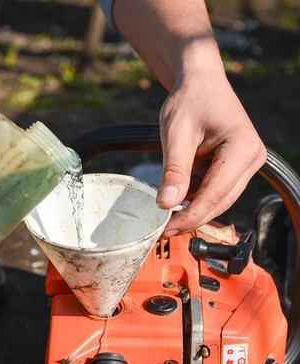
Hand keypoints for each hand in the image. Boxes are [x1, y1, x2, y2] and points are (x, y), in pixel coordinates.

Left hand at [157, 75, 266, 236]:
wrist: (199, 80)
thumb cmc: (190, 99)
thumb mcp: (176, 133)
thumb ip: (173, 170)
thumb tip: (166, 204)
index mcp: (243, 147)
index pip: (216, 194)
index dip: (191, 215)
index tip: (167, 228)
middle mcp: (252, 158)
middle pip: (220, 202)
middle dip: (192, 217)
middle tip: (164, 229)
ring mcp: (247, 163)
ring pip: (219, 199)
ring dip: (193, 209)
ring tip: (167, 216)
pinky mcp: (236, 167)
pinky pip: (216, 190)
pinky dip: (196, 197)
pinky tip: (177, 199)